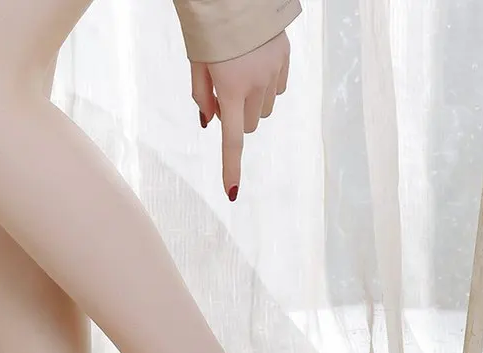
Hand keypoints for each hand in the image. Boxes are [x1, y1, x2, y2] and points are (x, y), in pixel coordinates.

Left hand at [191, 32, 290, 200]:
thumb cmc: (209, 29)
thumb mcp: (197, 63)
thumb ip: (202, 96)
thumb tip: (211, 122)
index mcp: (230, 89)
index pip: (231, 139)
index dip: (230, 167)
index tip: (231, 191)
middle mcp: (256, 84)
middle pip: (249, 125)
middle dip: (237, 119)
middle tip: (224, 94)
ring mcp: (274, 72)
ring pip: (264, 109)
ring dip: (252, 103)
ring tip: (241, 74)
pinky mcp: (285, 59)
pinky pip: (278, 89)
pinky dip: (266, 87)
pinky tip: (256, 66)